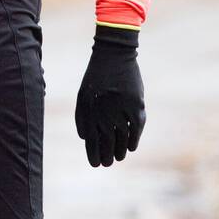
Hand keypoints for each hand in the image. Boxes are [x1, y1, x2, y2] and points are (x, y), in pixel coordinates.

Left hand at [74, 24, 145, 167]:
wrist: (113, 54)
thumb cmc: (96, 76)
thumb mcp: (84, 94)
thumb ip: (82, 117)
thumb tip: (85, 139)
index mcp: (89, 110)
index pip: (91, 141)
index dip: (93, 155)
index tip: (96, 164)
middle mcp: (104, 113)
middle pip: (106, 142)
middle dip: (107, 156)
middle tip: (108, 164)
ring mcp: (121, 109)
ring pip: (122, 138)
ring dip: (120, 151)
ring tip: (119, 157)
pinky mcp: (136, 105)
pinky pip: (136, 129)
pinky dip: (133, 140)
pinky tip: (131, 147)